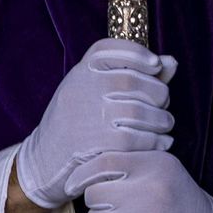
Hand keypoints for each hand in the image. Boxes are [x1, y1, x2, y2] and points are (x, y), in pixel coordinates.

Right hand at [15, 39, 175, 207]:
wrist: (43, 162)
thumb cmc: (76, 124)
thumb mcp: (93, 93)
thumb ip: (134, 75)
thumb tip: (170, 62)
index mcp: (78, 74)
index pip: (109, 49)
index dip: (137, 53)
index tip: (155, 65)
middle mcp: (79, 91)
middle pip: (133, 81)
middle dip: (159, 94)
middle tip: (161, 106)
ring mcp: (85, 117)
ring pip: (140, 112)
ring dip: (162, 121)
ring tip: (163, 126)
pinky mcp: (92, 145)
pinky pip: (137, 139)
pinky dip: (156, 141)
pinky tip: (159, 143)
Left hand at [68, 150, 212, 212]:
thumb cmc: (177, 204)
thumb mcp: (162, 171)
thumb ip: (129, 162)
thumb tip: (83, 161)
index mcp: (156, 166)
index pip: (103, 161)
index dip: (81, 174)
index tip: (72, 184)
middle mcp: (150, 191)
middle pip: (94, 194)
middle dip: (100, 204)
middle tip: (121, 209)